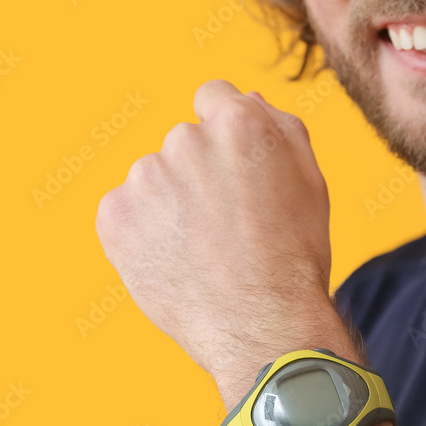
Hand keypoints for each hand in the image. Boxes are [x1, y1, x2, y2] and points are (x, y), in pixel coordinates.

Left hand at [96, 80, 337, 384]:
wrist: (262, 327)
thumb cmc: (295, 258)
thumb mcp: (310, 181)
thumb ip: (279, 127)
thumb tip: (244, 100)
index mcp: (239, 123)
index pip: (212, 98)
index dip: (225, 136)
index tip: (231, 172)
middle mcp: (186, 140)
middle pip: (184, 144)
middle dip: (199, 176)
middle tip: (226, 229)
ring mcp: (145, 177)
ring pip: (155, 181)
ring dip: (171, 206)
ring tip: (203, 254)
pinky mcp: (115, 216)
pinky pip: (127, 214)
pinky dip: (144, 236)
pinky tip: (176, 264)